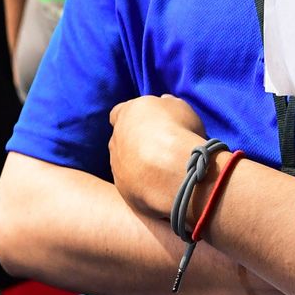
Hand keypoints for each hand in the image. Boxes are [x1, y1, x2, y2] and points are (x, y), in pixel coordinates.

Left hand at [107, 94, 208, 219]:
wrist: (172, 169)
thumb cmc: (177, 130)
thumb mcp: (178, 107)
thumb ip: (168, 105)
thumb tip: (163, 102)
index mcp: (125, 115)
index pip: (119, 113)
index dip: (131, 118)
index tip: (146, 124)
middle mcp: (115, 141)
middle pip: (121, 141)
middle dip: (135, 145)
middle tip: (158, 151)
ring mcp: (117, 169)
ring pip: (124, 167)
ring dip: (139, 169)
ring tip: (164, 173)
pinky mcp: (124, 192)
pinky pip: (134, 189)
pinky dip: (146, 189)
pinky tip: (164, 189)